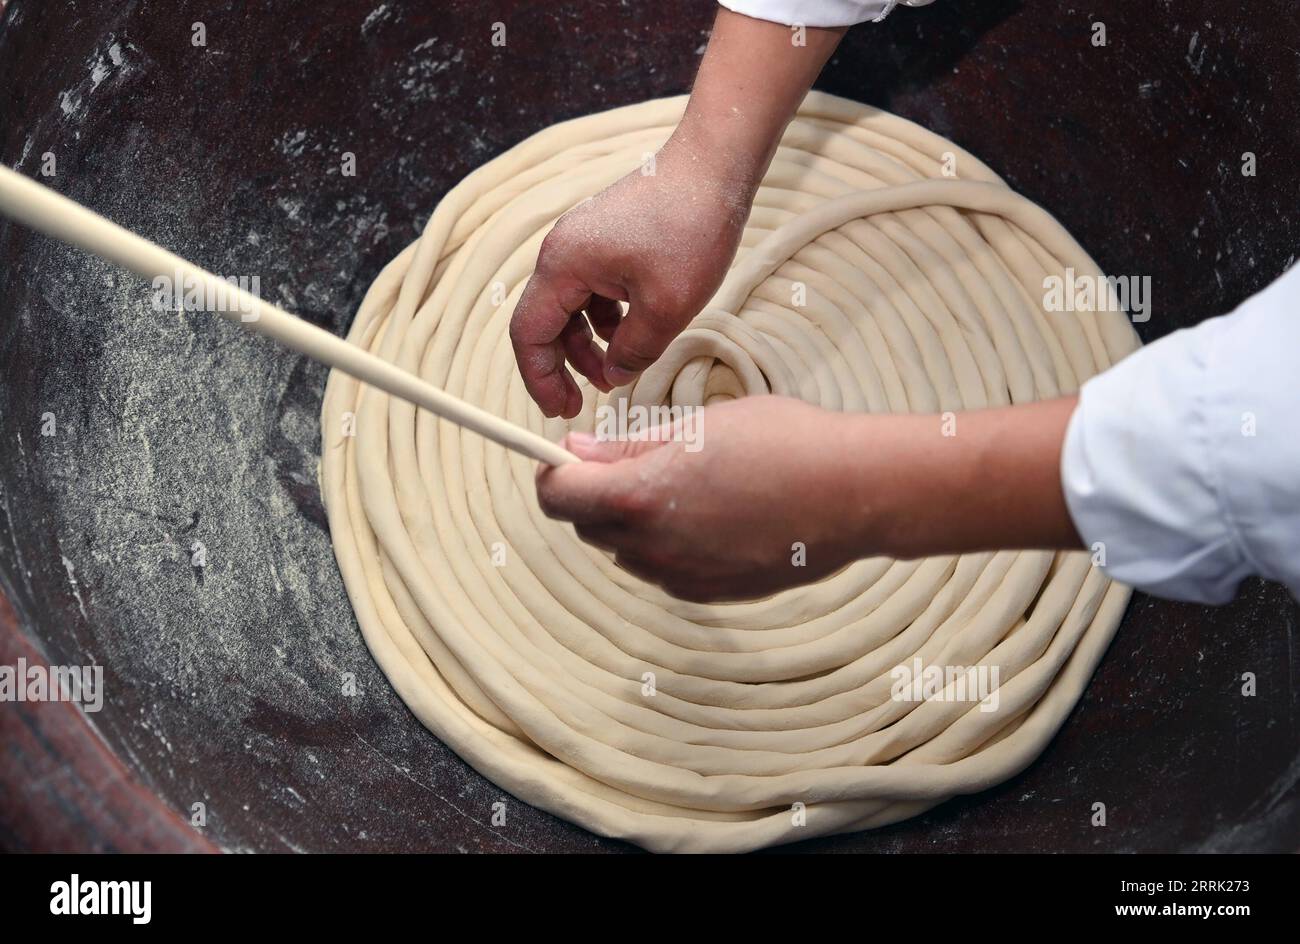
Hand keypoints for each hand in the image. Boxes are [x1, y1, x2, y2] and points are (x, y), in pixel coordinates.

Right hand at [509, 133, 749, 418]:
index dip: (540, 379)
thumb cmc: (691, 227)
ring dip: (588, 347)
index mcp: (563, 265)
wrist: (713, 167)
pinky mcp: (604, 242)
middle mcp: (562, 253)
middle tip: (582, 403)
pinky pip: (591, 293)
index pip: (529, 335)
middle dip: (563, 367)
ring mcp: (583, 245)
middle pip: (545, 323)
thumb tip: (615, 377)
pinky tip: (632, 337)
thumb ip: (635, 351)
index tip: (559, 410)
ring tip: (615, 374)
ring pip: (570, 310)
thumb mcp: (667, 307)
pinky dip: (605, 322)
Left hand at [536, 396, 868, 600]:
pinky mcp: (708, 593)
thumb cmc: (782, 442)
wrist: (853, 493)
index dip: (553, 473)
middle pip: (586, 526)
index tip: (568, 456)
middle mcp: (652, 546)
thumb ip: (628, 446)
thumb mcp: (697, 426)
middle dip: (594, 495)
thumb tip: (576, 452)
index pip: (556, 496)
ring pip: (625, 550)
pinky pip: (664, 568)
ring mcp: (680, 576)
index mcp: (640, 496)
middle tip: (632, 460)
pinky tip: (710, 514)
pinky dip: (667, 543)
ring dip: (631, 521)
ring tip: (683, 485)